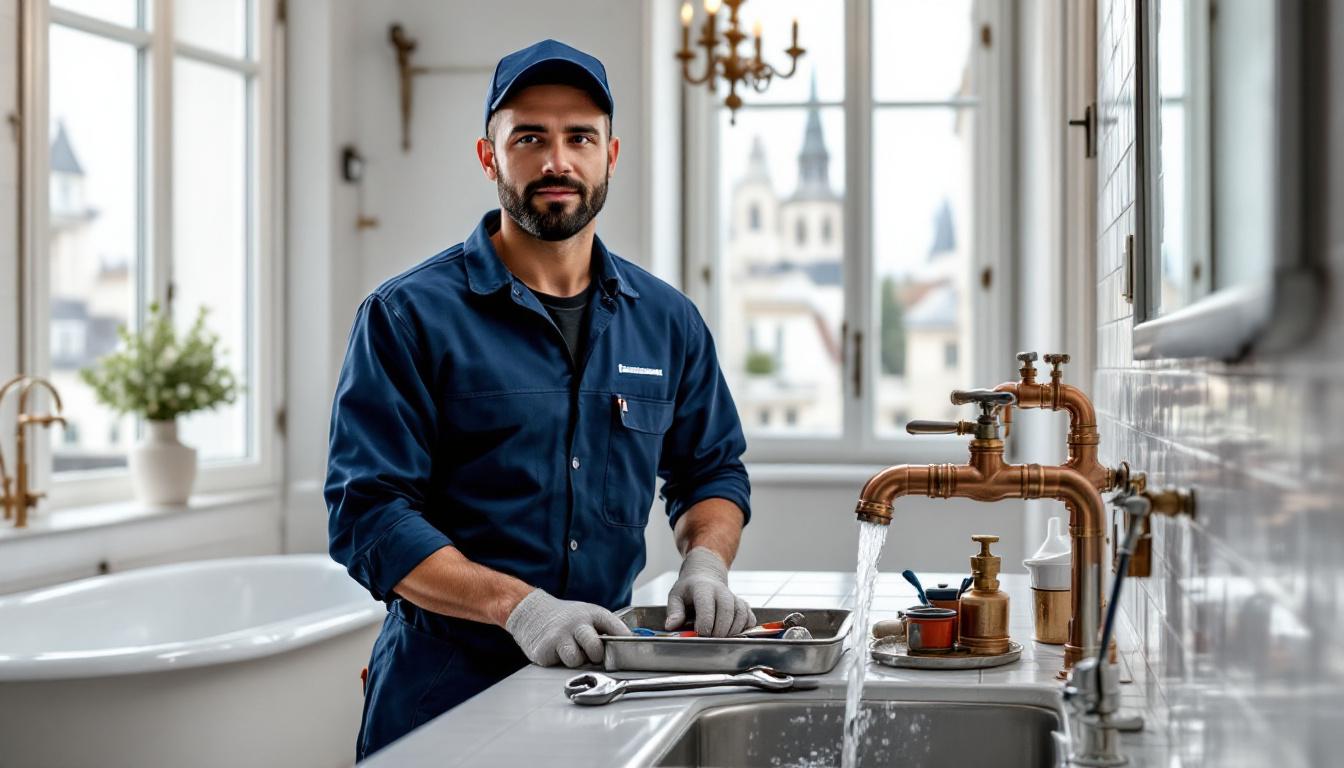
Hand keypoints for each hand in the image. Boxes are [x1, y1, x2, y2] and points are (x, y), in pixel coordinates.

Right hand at [505, 589, 630, 667]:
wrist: (531, 611)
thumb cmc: (565, 618)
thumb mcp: (588, 616)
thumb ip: (606, 630)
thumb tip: (629, 646)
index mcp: (592, 613)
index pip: (615, 628)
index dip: (624, 642)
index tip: (630, 651)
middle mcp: (576, 623)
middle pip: (595, 647)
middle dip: (597, 656)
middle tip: (592, 655)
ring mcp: (559, 636)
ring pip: (576, 660)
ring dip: (576, 661)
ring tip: (571, 651)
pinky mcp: (544, 650)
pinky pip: (559, 664)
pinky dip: (559, 662)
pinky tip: (556, 651)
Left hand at [665, 547, 755, 635]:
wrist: (705, 575)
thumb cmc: (689, 589)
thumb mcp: (676, 596)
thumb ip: (674, 611)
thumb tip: (671, 626)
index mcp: (703, 588)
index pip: (707, 606)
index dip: (705, 624)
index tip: (700, 634)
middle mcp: (721, 591)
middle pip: (726, 612)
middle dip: (719, 631)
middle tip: (710, 640)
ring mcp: (734, 598)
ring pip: (740, 615)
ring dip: (732, 631)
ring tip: (720, 639)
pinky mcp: (743, 605)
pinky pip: (749, 618)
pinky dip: (744, 628)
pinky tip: (733, 633)